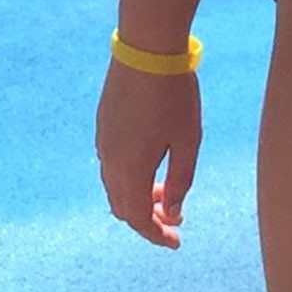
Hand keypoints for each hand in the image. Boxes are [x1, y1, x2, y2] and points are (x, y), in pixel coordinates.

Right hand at [95, 60, 200, 248]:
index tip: (175, 242)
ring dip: (138, 196)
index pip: (138, 218)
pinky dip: (129, 177)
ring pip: (115, 186)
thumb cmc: (174, 95)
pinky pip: (111, 166)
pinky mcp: (103, 124)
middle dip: (147, 219)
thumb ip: (180, 182)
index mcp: (130, 170)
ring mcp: (103, 142)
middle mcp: (110, 161)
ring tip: (166, 192)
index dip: (156, 234)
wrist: (146, 49)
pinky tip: (150, 164)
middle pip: (123, 207)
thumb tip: (173, 213)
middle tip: (173, 220)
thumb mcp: (188, 141)